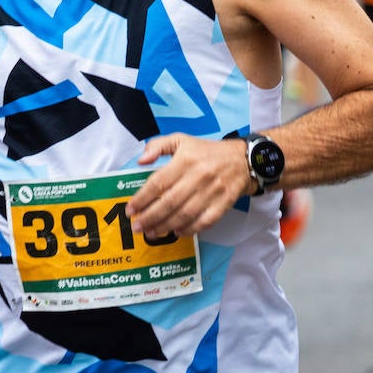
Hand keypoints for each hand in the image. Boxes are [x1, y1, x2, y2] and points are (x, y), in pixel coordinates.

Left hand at [126, 135, 254, 238]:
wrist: (243, 159)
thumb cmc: (206, 151)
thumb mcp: (181, 140)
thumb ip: (157, 146)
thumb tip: (141, 161)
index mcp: (185, 160)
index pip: (159, 182)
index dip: (142, 198)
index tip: (130, 209)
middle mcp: (198, 176)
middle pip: (170, 202)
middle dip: (150, 217)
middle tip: (137, 227)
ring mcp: (212, 191)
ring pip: (185, 214)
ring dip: (166, 226)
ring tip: (152, 232)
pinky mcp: (224, 203)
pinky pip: (205, 221)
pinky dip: (190, 230)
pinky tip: (177, 232)